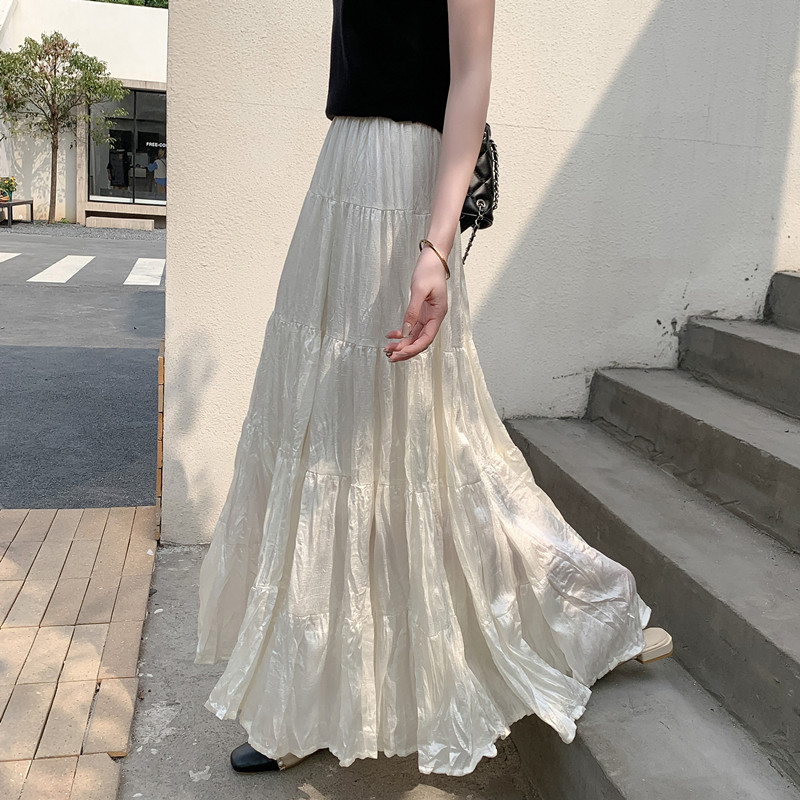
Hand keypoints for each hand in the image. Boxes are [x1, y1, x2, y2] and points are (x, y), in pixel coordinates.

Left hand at [384, 247, 448, 361]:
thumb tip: (405, 331)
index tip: (399, 353)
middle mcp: (434, 319)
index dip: (413, 348)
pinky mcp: (421, 313)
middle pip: (420, 341)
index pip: (426, 339)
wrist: (432, 260)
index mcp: (438, 315)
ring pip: (415, 337)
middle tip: (389, 356)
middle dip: (405, 350)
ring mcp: (428, 317)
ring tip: (387, 349)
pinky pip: (412, 328)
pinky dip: (401, 333)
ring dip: (402, 344)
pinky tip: (391, 334)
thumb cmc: (428, 271)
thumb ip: (412, 311)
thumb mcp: (418, 290)